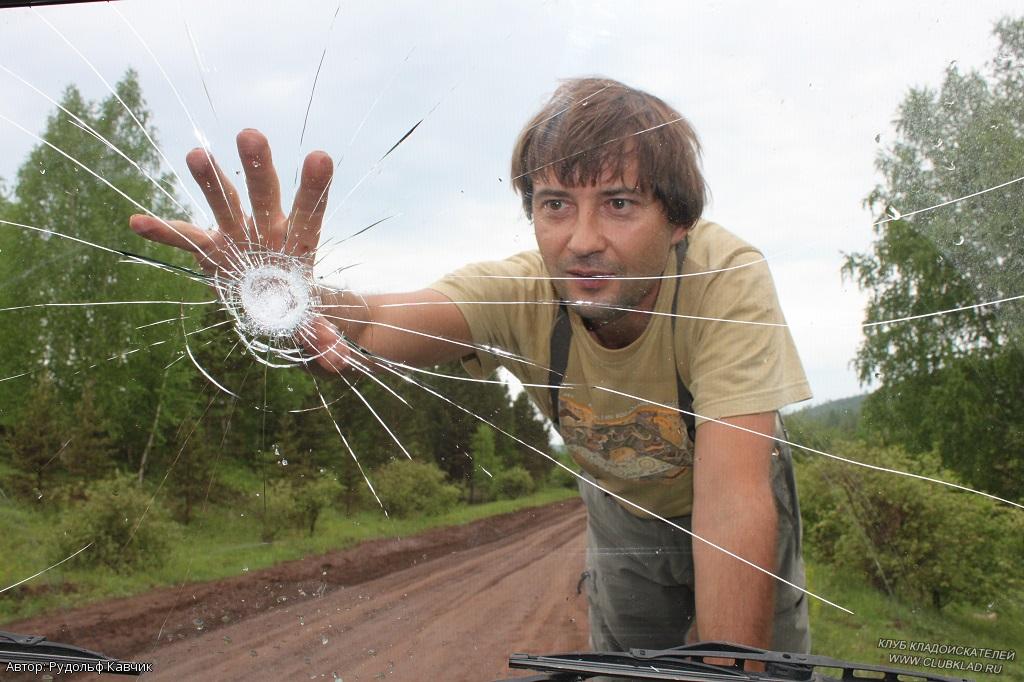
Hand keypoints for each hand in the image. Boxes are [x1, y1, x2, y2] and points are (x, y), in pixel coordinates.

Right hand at [129, 129, 351, 372]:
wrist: (279, 305)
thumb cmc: (303, 310)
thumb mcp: (317, 329)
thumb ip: (325, 340)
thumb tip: (336, 360)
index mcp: (299, 242)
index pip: (310, 211)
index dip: (315, 186)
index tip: (320, 156)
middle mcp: (267, 230)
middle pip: (264, 195)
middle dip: (257, 166)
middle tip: (250, 134)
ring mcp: (236, 236)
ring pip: (224, 204)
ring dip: (210, 181)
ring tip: (195, 156)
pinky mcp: (210, 251)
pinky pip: (184, 240)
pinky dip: (164, 232)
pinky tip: (138, 222)